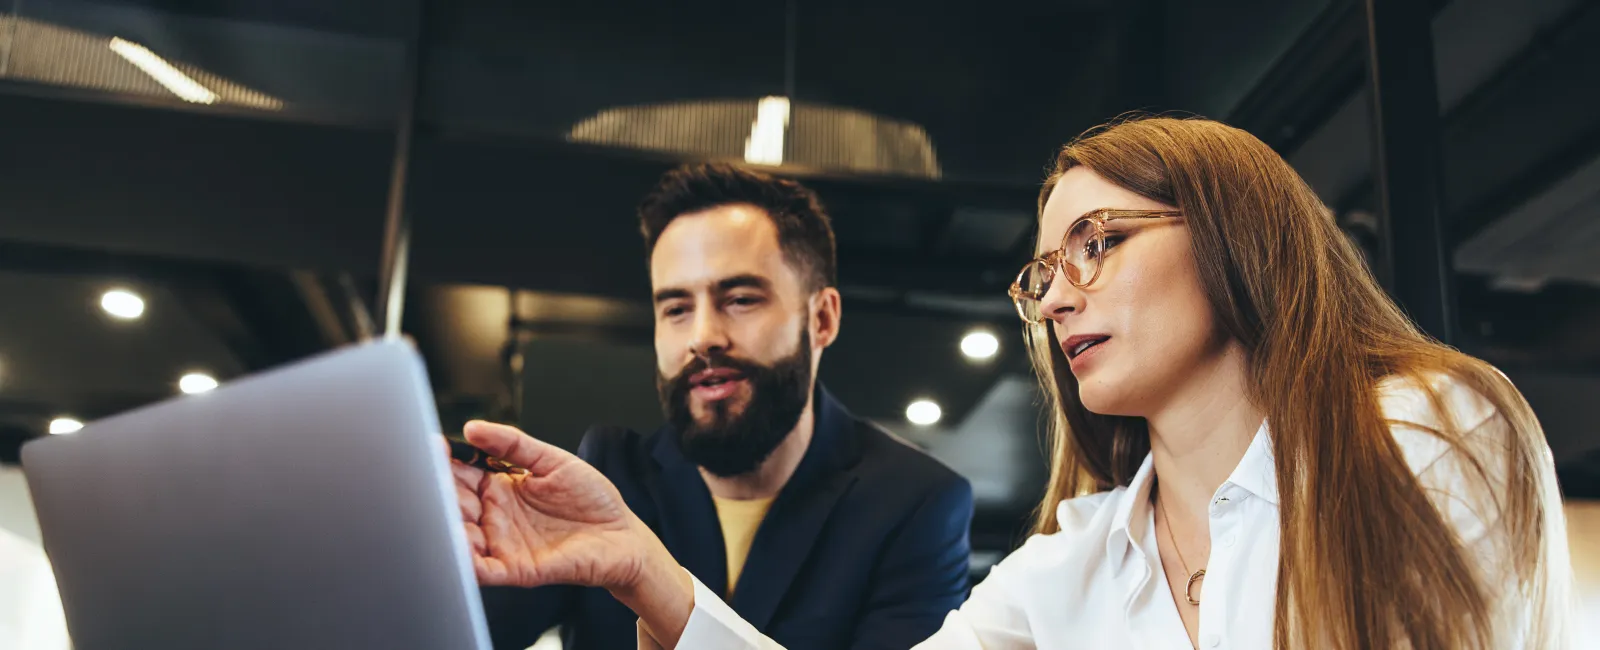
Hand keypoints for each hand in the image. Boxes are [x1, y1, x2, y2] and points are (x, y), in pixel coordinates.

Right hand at [451, 421, 692, 643]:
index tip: (429, 446)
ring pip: (460, 536)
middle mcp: (495, 516)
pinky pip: (483, 569)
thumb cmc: (592, 498)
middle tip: (424, 476)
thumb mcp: (552, 460)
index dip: (442, 461)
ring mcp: (503, 543)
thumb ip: (512, 443)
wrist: (623, 535)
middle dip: (437, 491)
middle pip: (453, 503)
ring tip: (433, 508)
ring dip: (444, 525)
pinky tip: (455, 546)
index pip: (460, 472)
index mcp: (500, 486)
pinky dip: (465, 561)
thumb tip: (472, 427)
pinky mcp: (517, 569)